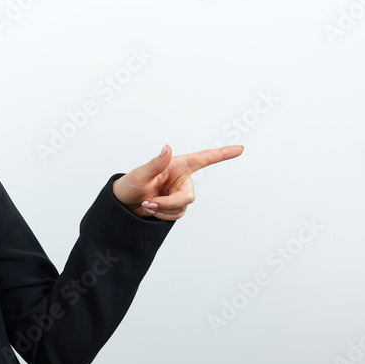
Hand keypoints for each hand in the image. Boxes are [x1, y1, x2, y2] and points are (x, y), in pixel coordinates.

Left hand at [111, 144, 243, 219]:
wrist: (124, 203)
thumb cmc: (130, 184)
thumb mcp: (140, 174)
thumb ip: (155, 163)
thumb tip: (166, 148)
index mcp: (177, 165)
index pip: (204, 158)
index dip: (223, 154)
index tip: (240, 148)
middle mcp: (182, 178)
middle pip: (188, 196)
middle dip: (169, 203)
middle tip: (149, 203)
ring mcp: (179, 193)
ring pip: (182, 208)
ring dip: (163, 210)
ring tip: (147, 203)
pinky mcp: (176, 206)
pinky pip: (176, 215)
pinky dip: (163, 216)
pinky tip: (151, 209)